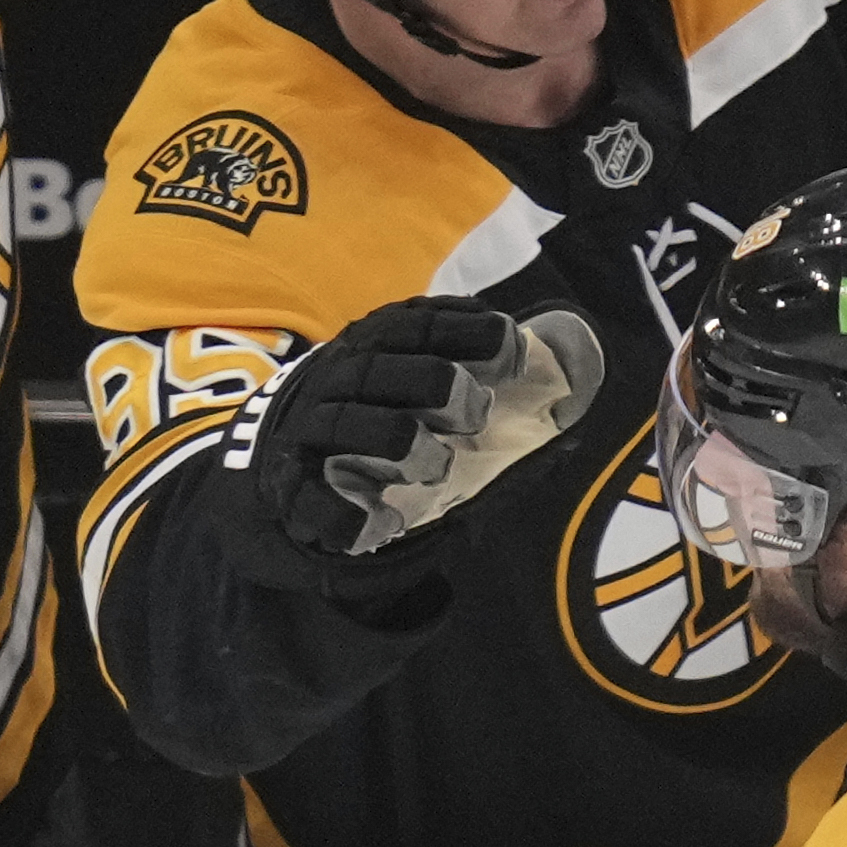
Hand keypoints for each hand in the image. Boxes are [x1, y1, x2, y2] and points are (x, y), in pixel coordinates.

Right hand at [229, 299, 597, 598]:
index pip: (414, 323)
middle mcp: (337, 378)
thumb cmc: (372, 416)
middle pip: (386, 368)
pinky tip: (383, 524)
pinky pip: (315, 499)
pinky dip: (350, 516)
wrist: (279, 463)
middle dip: (437, 382)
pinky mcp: (289, 485)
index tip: (509, 343)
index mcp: (371, 346)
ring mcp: (308, 430)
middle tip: (478, 410)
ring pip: (354, 426)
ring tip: (437, 466)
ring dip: (404, 444)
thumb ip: (475, 390)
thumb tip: (566, 412)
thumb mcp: (413, 388)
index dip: (463, 329)